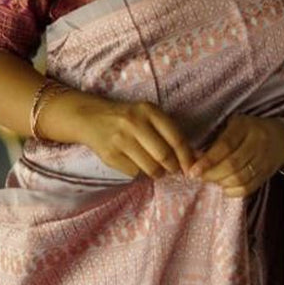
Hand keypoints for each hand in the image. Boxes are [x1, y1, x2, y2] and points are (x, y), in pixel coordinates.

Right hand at [44, 92, 196, 179]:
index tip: (190, 167)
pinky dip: (138, 172)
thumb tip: (192, 158)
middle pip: (164, 156)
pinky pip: (134, 172)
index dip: (186, 157)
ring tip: (155, 168)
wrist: (92, 117)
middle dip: (172, 167)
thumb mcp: (147, 114)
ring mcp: (120, 139)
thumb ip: (167, 131)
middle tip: (171, 169)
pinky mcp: (110, 155)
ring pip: (150, 168)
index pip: (176, 138)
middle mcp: (134, 123)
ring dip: (157, 173)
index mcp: (149, 111)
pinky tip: (134, 162)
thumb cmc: (128, 118)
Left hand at [185, 115, 283, 196]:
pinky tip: (225, 187)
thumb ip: (217, 140)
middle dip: (212, 174)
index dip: (208, 160)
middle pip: (233, 165)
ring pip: (241, 178)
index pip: (225, 146)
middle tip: (200, 177)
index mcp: (245, 127)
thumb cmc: (248, 130)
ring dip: (222, 183)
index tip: (193, 171)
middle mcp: (257, 142)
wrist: (281, 137)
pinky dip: (234, 191)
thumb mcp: (234, 126)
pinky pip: (249, 187)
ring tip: (212, 180)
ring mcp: (264, 159)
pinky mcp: (268, 173)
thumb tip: (195, 158)